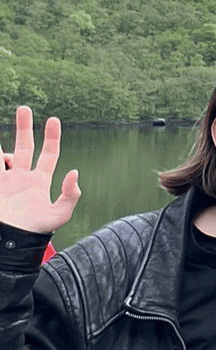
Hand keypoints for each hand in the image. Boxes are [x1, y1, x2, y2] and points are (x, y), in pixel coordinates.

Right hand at [1, 106, 81, 233]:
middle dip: (24, 127)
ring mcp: (6, 179)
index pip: (49, 154)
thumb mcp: (60, 215)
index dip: (52, 137)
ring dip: (1, 140)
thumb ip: (70, 195)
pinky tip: (0, 153)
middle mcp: (22, 176)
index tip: (53, 120)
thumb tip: (74, 172)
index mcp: (40, 181)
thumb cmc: (37, 230)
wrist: (12, 241)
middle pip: (25, 146)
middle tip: (24, 108)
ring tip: (0, 129)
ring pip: (2, 153)